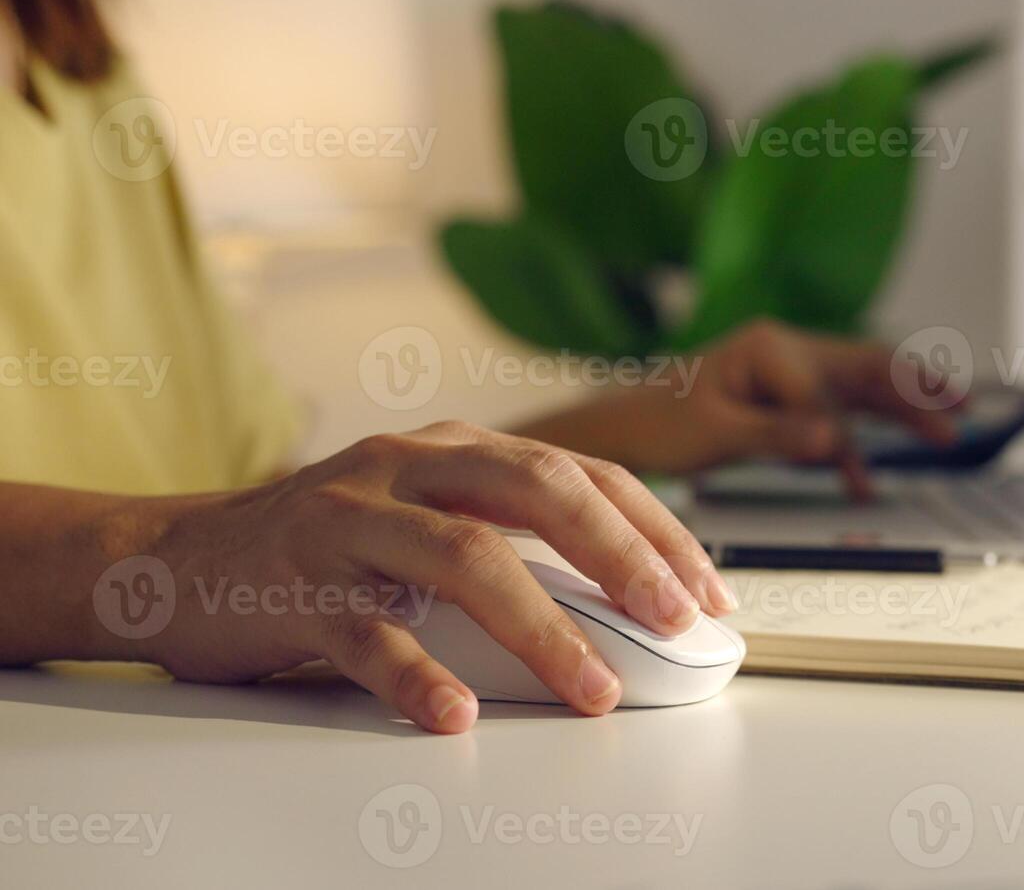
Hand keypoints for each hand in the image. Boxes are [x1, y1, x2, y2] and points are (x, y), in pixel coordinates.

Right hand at [119, 421, 734, 732]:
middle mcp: (407, 466)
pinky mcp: (296, 588)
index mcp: (454, 447)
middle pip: (537, 490)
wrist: (178, 556)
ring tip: (595, 690)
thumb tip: (628, 601)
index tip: (706, 592)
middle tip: (675, 620)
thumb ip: (510, 536)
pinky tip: (455, 716)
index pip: (580, 473)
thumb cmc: (327, 545)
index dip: (653, 529)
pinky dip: (417, 678)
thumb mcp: (425, 515)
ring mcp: (349, 522)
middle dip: (621, 556)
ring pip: (465, 559)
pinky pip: (368, 636)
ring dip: (544, 630)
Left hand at [524, 320, 961, 496]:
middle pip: (867, 368)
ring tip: (952, 426)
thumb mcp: (715, 432)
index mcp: (770, 347)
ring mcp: (793, 377)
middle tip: (959, 414)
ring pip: (863, 391)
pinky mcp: (790, 403)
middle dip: (916, 390)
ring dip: (905, 409)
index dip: (834, 428)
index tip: (840, 463)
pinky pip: (838, 420)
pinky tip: (867, 483)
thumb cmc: (659, 422)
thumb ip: (779, 434)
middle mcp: (789, 352)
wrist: (625, 427)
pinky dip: (857, 447)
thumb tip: (837, 439)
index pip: (824, 387)